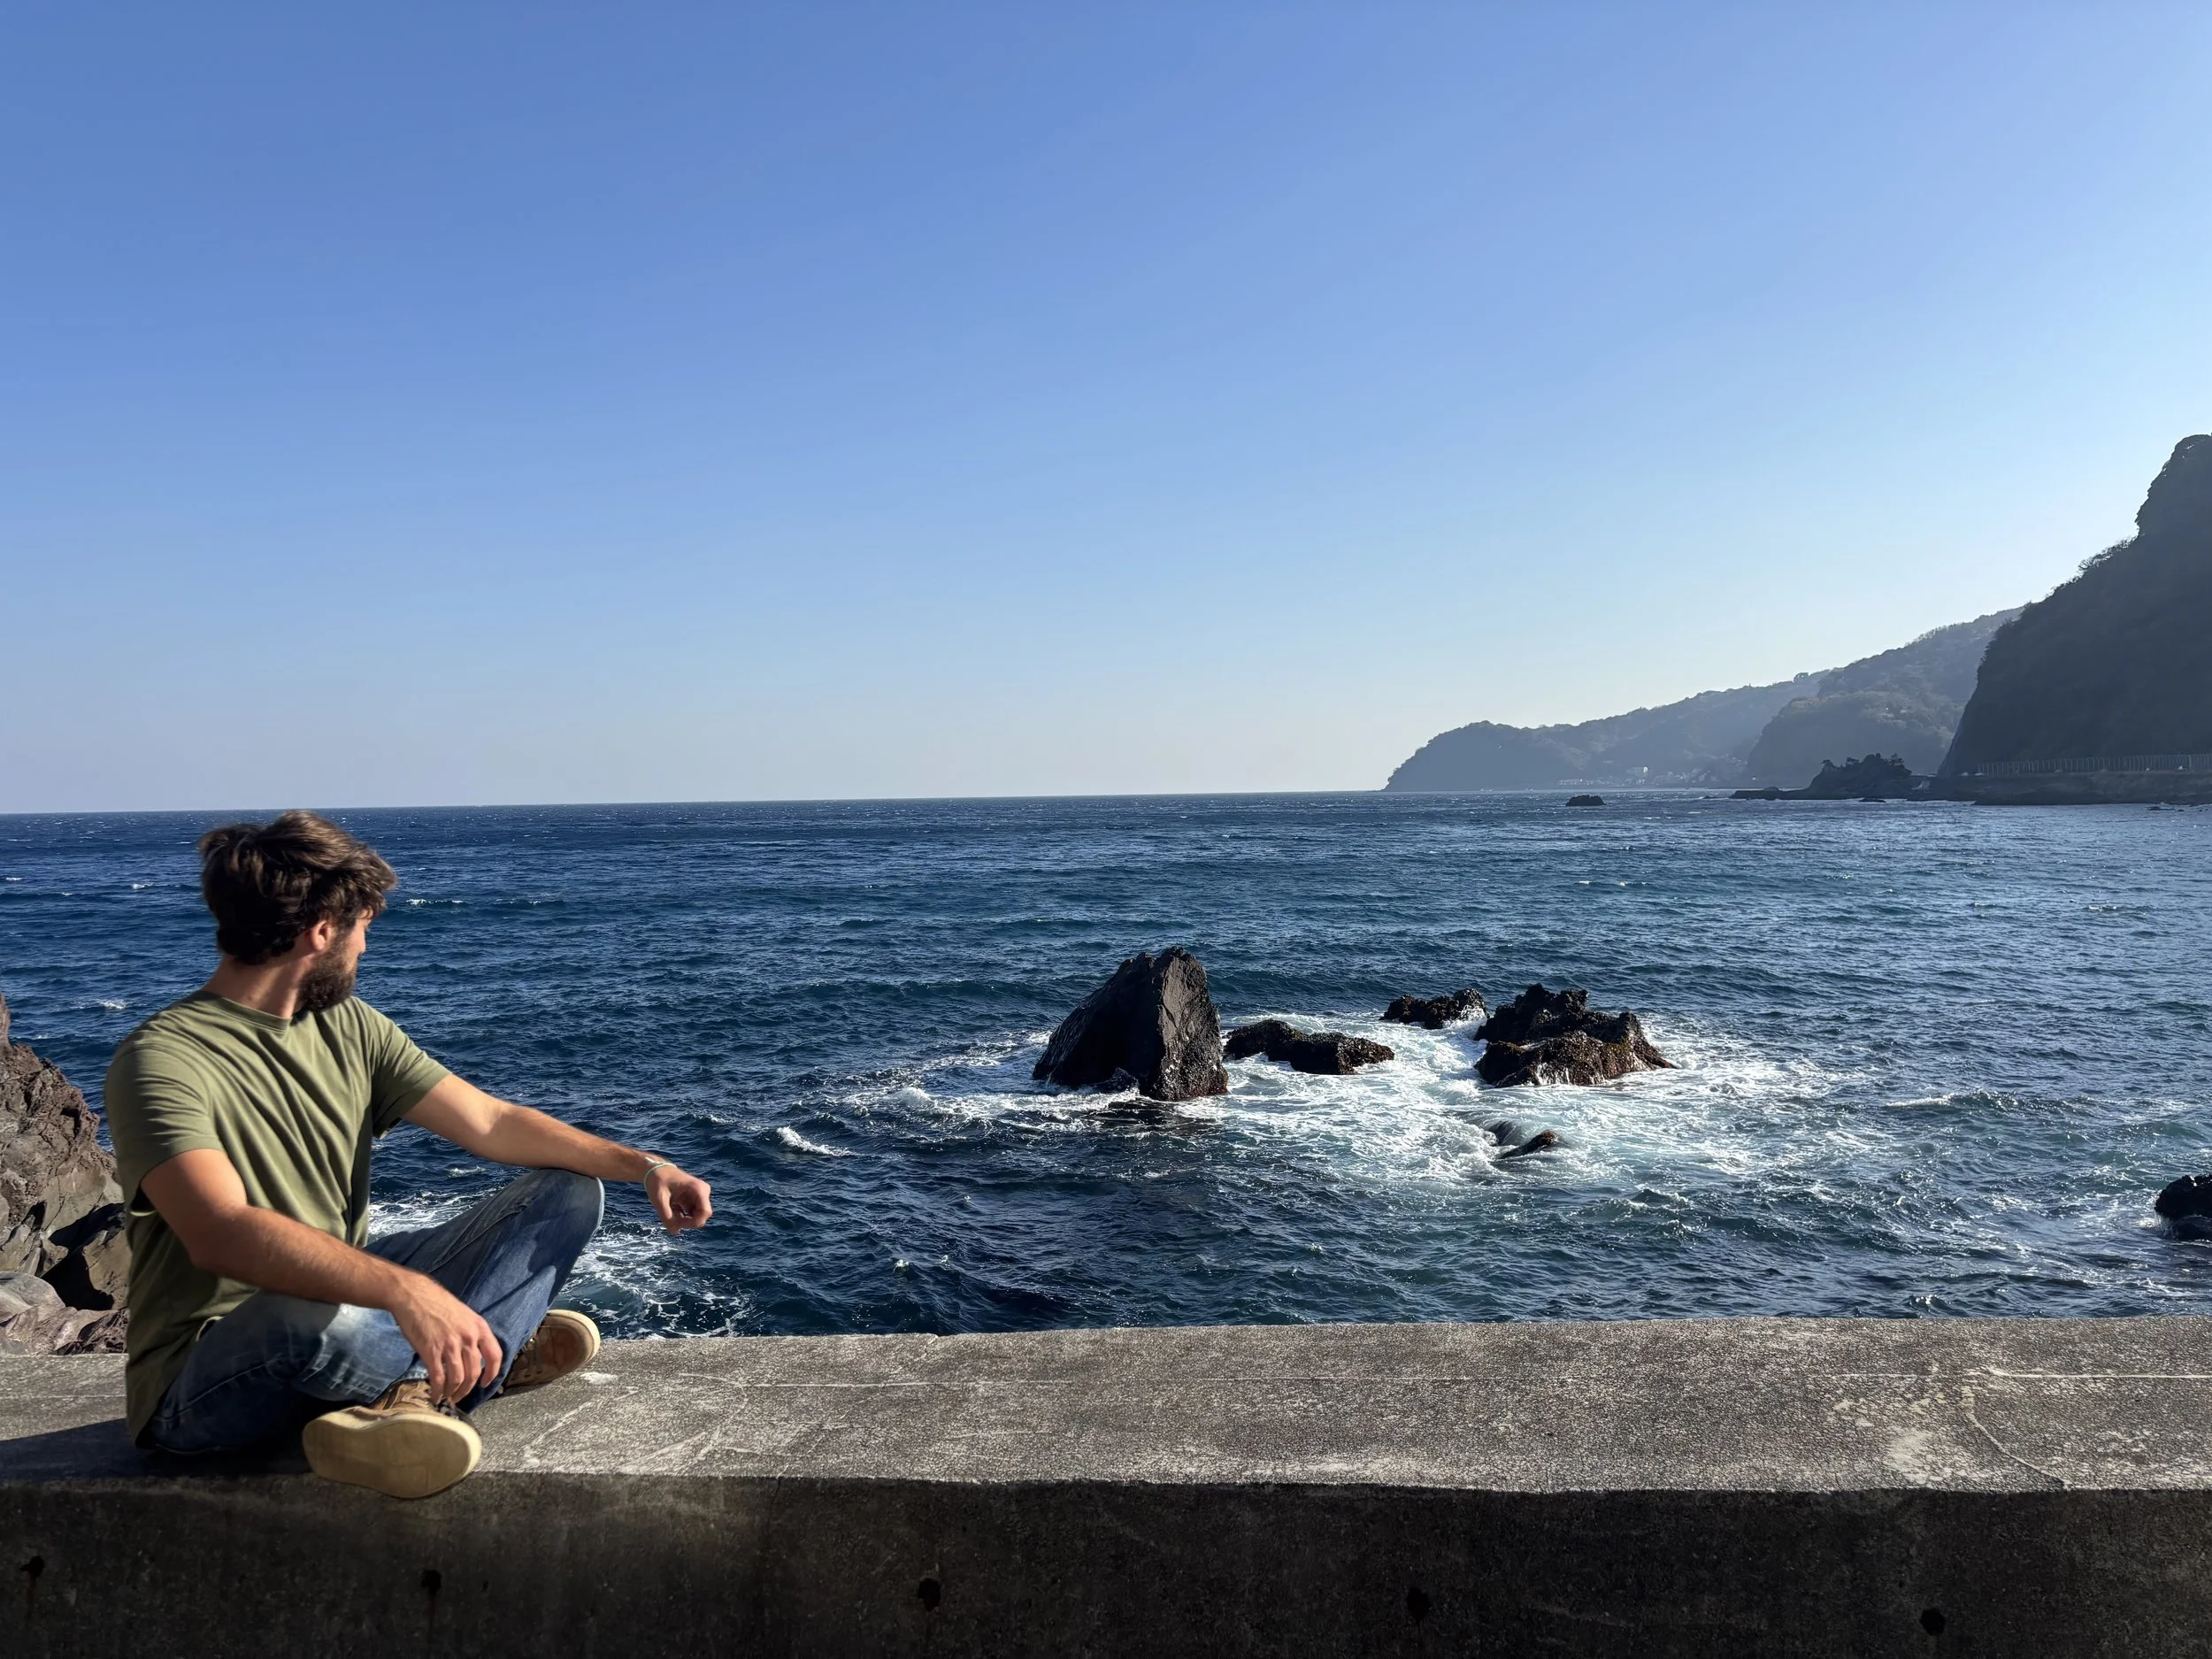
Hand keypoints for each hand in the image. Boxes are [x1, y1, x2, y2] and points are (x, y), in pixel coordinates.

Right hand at [391, 1275, 503, 1403]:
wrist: (413, 1295)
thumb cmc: (437, 1303)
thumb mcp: (464, 1314)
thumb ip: (471, 1333)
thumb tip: (472, 1355)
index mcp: (479, 1327)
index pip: (495, 1355)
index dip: (492, 1374)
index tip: (485, 1383)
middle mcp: (468, 1338)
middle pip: (474, 1373)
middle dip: (467, 1389)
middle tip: (459, 1395)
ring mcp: (450, 1345)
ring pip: (458, 1379)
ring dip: (453, 1392)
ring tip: (447, 1396)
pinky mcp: (431, 1352)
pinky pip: (439, 1378)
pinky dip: (438, 1391)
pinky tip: (435, 1396)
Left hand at [646, 1163, 712, 1233]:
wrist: (655, 1170)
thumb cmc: (657, 1181)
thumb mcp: (659, 1199)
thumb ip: (666, 1216)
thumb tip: (675, 1232)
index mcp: (698, 1189)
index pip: (705, 1213)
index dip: (692, 1223)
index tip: (677, 1224)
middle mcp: (702, 1193)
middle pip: (701, 1217)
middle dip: (686, 1223)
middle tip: (670, 1221)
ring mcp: (699, 1197)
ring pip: (695, 1217)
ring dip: (681, 1220)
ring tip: (668, 1213)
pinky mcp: (693, 1200)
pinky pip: (690, 1215)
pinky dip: (680, 1217)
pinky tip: (669, 1210)